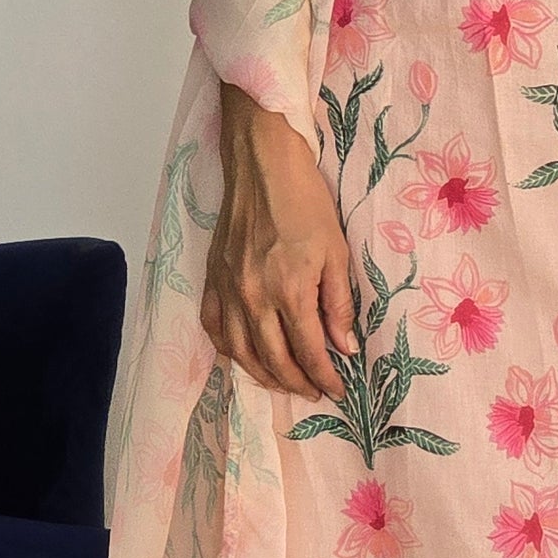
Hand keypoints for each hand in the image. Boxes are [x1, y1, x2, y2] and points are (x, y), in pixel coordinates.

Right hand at [201, 85, 357, 401]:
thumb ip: (339, 304)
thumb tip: (345, 347)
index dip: (324, 376)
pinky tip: (244, 356)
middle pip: (273, 359)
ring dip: (263, 375)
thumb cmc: (305, 202)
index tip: (338, 389)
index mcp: (289, 290)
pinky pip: (214, 328)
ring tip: (284, 383)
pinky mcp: (212, 279)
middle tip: (314, 392)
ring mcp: (227, 290)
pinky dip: (229, 350)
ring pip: (240, 352)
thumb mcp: (336, 252)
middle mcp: (253, 298)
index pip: (308, 351)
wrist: (261, 165)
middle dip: (296, 383)